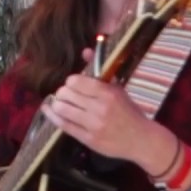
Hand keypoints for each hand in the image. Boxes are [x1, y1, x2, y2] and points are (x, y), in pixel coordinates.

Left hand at [39, 48, 155, 166]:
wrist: (141, 140)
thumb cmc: (129, 112)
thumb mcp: (117, 89)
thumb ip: (100, 70)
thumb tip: (85, 50)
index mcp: (108, 93)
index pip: (76, 81)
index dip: (71, 82)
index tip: (74, 85)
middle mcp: (100, 108)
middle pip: (65, 94)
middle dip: (62, 92)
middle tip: (65, 95)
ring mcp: (93, 125)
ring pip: (61, 109)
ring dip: (57, 104)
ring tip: (60, 103)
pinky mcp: (88, 139)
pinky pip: (63, 125)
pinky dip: (52, 116)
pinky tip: (48, 111)